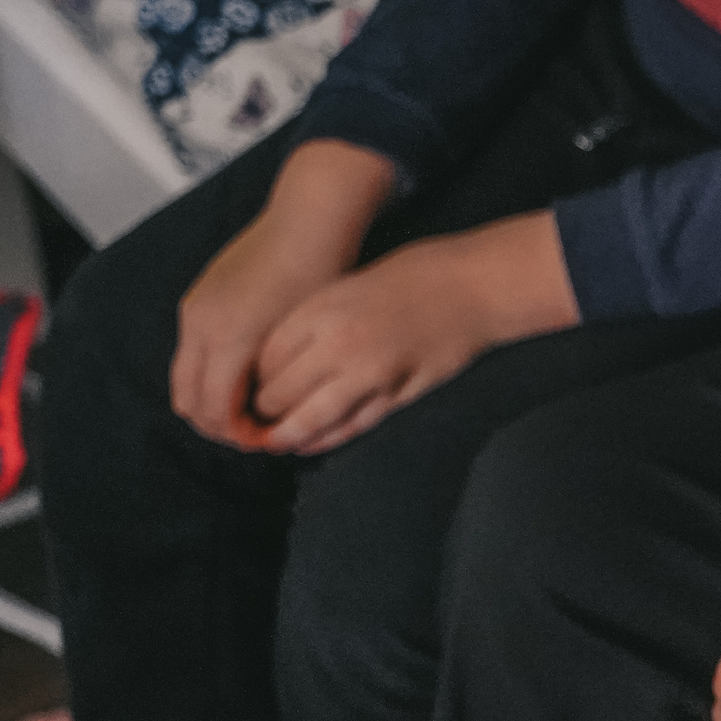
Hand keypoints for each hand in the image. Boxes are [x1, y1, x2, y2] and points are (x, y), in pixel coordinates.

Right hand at [173, 140, 393, 448]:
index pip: (215, 411)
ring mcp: (194, 309)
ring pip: (185, 379)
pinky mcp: (197, 299)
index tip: (268, 441)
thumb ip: (278, 380)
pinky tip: (247, 378)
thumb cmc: (321, 274)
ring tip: (254, 410)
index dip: (239, 435)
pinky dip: (209, 375)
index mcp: (227, 337)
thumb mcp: (306, 335)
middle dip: (220, 425)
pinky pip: (191, 352)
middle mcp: (200, 324)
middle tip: (258, 434)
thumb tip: (266, 419)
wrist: (308, 219)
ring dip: (212, 402)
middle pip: (190, 401)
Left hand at [247, 210, 576, 453]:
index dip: (253, 380)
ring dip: (289, 435)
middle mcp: (338, 343)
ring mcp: (370, 372)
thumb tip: (275, 361)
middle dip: (264, 412)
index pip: (265, 360)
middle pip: (280, 392)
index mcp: (320, 310)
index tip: (248, 388)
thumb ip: (311, 320)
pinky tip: (312, 443)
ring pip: (312, 417)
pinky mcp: (398, 392)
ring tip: (275, 442)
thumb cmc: (412, 277)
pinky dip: (327, 439)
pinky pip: (352, 425)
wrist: (472, 285)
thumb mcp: (347, 285)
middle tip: (256, 419)